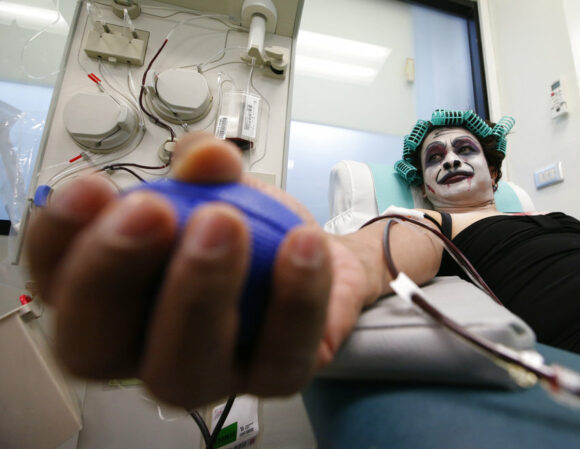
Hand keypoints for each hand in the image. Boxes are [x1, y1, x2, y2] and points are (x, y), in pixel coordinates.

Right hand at [26, 133, 372, 407]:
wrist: (311, 254)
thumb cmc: (247, 227)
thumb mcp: (220, 184)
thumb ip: (205, 166)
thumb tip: (205, 158)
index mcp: (109, 298)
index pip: (56, 283)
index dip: (59, 239)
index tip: (94, 187)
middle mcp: (142, 349)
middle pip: (93, 346)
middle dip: (114, 272)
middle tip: (153, 209)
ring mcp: (206, 375)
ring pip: (181, 371)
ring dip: (199, 291)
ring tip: (226, 221)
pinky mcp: (273, 380)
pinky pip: (280, 356)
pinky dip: (296, 296)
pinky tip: (305, 244)